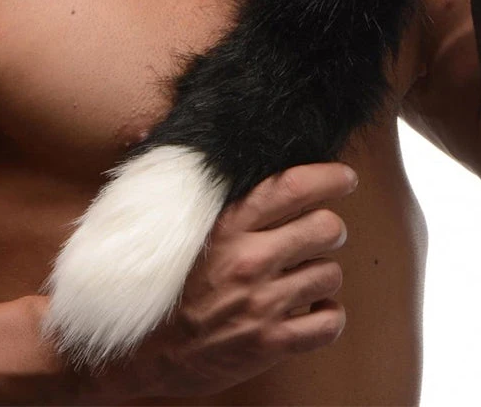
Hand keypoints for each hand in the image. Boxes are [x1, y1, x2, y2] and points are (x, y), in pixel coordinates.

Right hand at [78, 162, 357, 402]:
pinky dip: (328, 316)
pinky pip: (329, 323)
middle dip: (331, 227)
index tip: (344, 177)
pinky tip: (312, 310)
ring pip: (330, 273)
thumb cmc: (154, 281)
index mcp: (225, 224)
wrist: (136, 352)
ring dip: (324, 273)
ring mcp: (261, 303)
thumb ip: (179, 180)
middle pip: (325, 227)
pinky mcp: (270, 343)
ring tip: (306, 275)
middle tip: (323, 231)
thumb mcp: (168, 224)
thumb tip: (145, 128)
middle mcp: (248, 259)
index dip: (328, 177)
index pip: (291, 186)